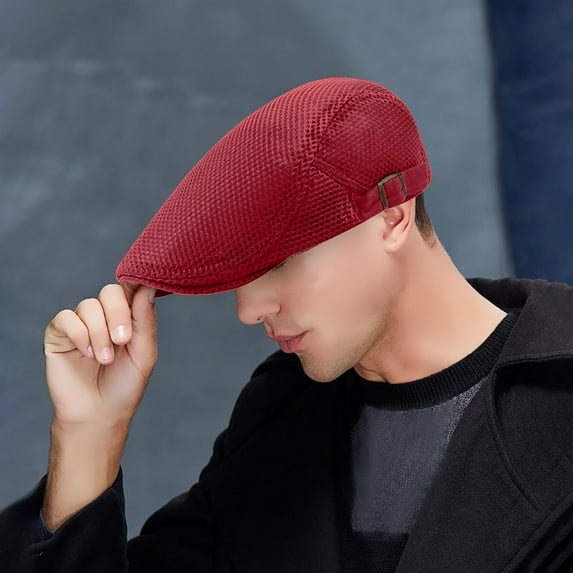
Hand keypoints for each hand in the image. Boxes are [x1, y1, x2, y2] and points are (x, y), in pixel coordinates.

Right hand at [44, 283, 156, 427]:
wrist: (99, 414)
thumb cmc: (124, 385)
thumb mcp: (144, 353)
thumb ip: (145, 320)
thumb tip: (147, 287)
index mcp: (128, 317)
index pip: (131, 289)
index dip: (135, 285)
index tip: (141, 292)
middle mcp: (104, 316)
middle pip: (110, 291)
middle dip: (118, 314)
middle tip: (122, 341)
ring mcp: (81, 323)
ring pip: (89, 306)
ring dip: (100, 333)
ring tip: (104, 359)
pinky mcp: (59, 333)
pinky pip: (66, 318)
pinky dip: (80, 335)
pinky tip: (87, 354)